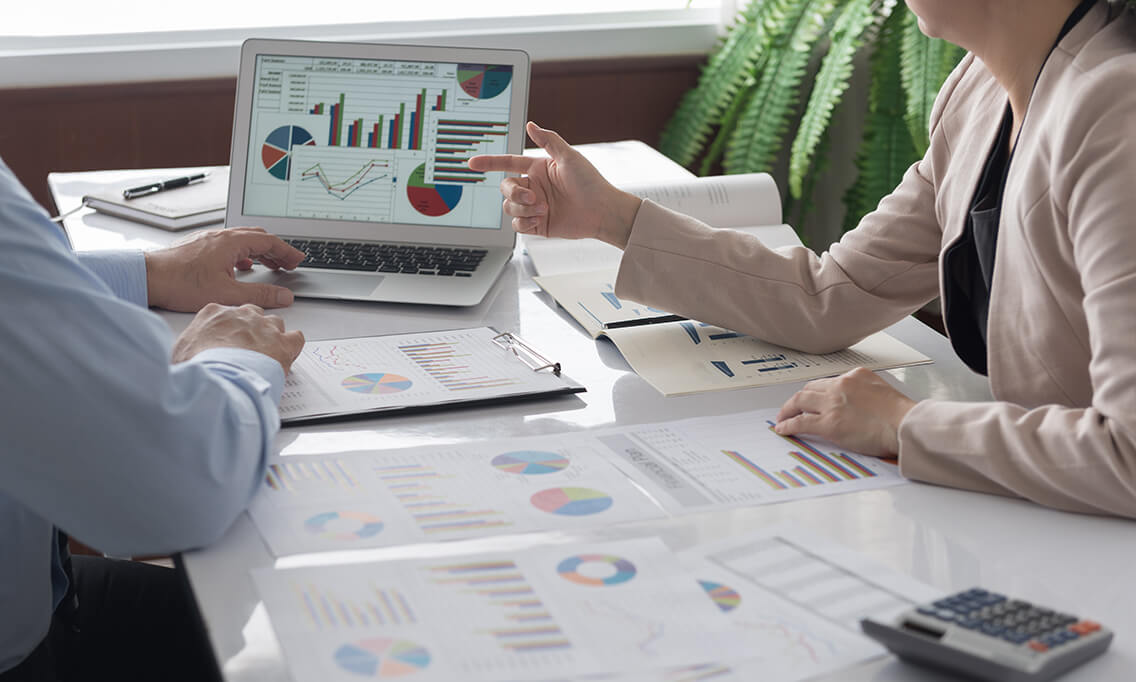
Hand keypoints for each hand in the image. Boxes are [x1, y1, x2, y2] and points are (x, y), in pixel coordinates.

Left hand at [144, 227, 305, 311]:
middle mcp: (221, 236)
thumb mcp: (227, 293)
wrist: (148, 277)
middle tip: (288, 263)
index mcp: (231, 242)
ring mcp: (209, 240)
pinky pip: (229, 245)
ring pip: (243, 240)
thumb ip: (260, 294)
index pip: (269, 242)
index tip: (298, 260)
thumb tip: (283, 296)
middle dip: (276, 250)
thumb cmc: (180, 283)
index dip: (287, 251)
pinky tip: (241, 266)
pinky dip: (243, 253)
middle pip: (258, 237)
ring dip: (260, 251)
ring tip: (270, 264)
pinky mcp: (199, 247)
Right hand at [171, 303, 304, 370]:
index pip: (228, 313)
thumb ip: (189, 344)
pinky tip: (286, 356)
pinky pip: (296, 338)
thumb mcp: (180, 351)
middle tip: (247, 349)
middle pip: (253, 315)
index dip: (231, 329)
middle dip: (252, 329)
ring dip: (272, 337)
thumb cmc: (197, 366)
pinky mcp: (282, 343)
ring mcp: (264, 327)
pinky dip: (293, 347)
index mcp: (215, 313)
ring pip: (275, 324)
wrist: (217, 377)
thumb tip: (188, 352)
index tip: (230, 340)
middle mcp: (242, 315)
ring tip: (266, 355)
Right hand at [467, 122, 642, 246]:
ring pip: (509, 208)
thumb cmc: (590, 182)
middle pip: (505, 188)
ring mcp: (534, 207)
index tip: (472, 163)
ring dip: (522, 209)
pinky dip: (525, 222)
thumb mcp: (569, 157)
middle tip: (533, 197)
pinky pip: (517, 225)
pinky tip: (539, 220)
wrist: (602, 212)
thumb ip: (548, 140)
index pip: (508, 163)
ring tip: (543, 209)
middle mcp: (533, 187)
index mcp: (538, 169)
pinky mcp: (537, 225)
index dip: (490, 162)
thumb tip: (531, 124)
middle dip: (514, 193)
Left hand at [774, 367, 917, 456]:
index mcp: (855, 376)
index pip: (828, 382)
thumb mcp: (882, 390)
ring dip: (788, 410)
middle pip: (810, 389)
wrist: (905, 425)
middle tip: (791, 407)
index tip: (811, 399)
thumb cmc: (901, 415)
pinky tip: (783, 429)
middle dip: (798, 399)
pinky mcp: (829, 423)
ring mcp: (833, 404)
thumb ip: (865, 392)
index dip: (816, 393)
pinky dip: (788, 425)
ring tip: (782, 418)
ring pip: (800, 401)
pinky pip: (800, 422)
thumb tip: (855, 404)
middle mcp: (841, 385)